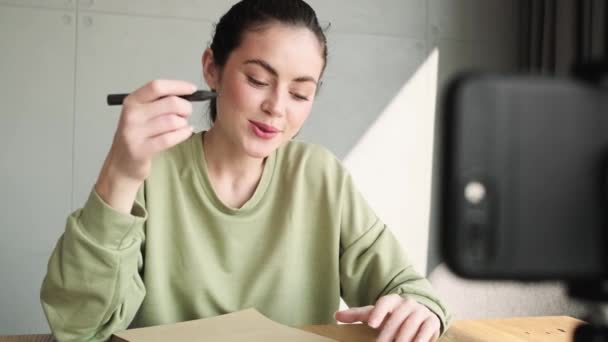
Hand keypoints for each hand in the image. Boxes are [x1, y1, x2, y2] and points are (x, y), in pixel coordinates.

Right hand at [96, 80, 195, 211]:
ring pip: (172, 121)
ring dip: (183, 123)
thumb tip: (186, 93)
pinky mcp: (141, 150)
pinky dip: (183, 134)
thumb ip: (159, 102)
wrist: (123, 163)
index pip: (157, 87)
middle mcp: (131, 115)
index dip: (178, 86)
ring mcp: (134, 133)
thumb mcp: (142, 114)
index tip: (192, 89)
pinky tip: (186, 132)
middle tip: (187, 113)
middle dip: (185, 107)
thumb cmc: (138, 135)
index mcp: (132, 101)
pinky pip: (170, 138)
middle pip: (170, 103)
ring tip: (182, 126)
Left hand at [335, 294, 439, 341]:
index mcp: (392, 300)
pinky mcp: (431, 321)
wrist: (420, 313)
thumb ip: (358, 315)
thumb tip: (337, 315)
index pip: (384, 303)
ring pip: (411, 324)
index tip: (372, 324)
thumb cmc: (393, 316)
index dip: (378, 312)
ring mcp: (420, 311)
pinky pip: (426, 330)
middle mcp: (407, 303)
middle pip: (396, 318)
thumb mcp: (376, 313)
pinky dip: (420, 339)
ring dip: (403, 338)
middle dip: (388, 333)